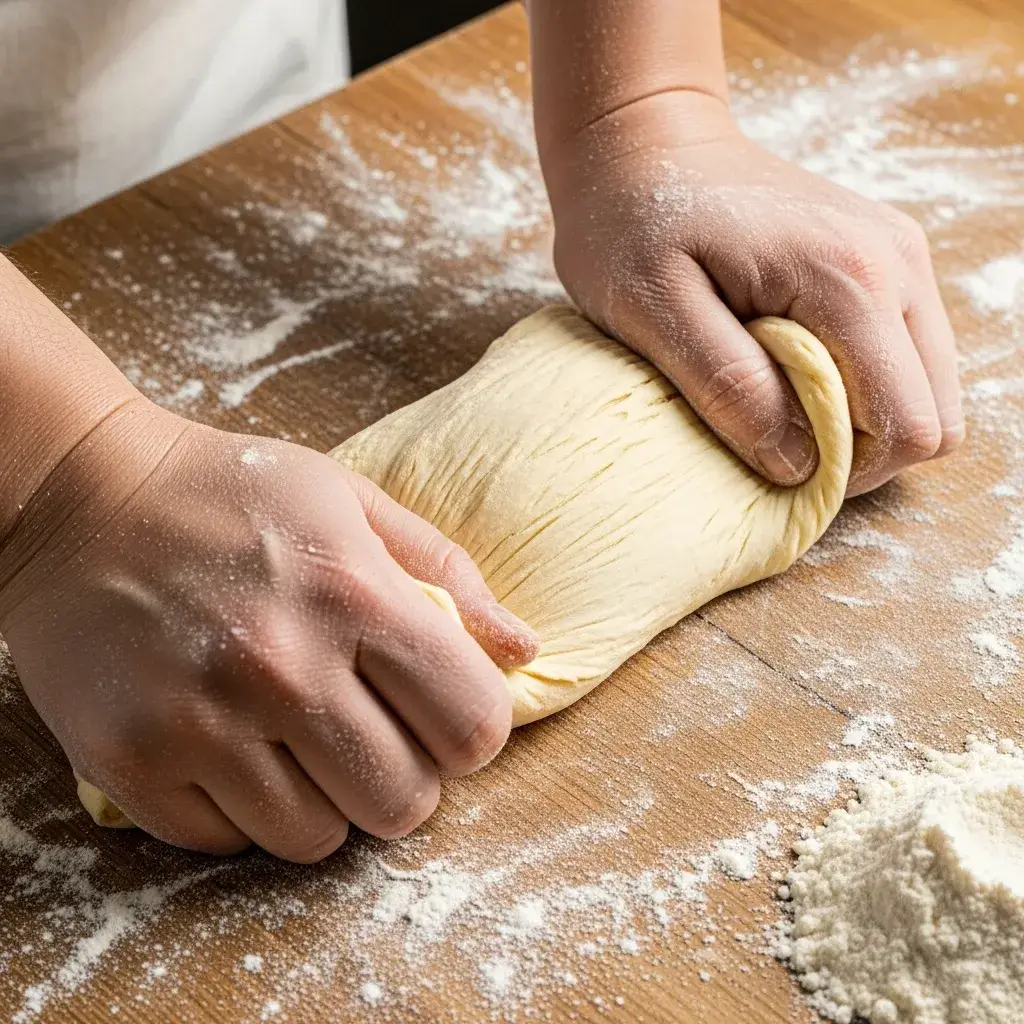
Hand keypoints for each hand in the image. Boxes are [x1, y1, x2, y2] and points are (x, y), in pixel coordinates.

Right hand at [0, 400, 536, 861]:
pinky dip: (244, 809)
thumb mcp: (352, 501)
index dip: (472, 730)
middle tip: (372, 734)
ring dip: (326, 801)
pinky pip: (229, 843)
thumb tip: (524, 651)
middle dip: (406, 777)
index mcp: (354, 593)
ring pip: (319, 839)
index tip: (443, 715)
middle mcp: (282, 666)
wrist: (81, 496)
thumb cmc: (233, 494)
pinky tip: (232, 747)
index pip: (473, 724)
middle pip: (404, 803)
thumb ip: (448, 574)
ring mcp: (201, 722)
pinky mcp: (132, 763)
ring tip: (299, 739)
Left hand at [541, 92, 963, 494]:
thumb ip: (728, 385)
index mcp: (851, 277)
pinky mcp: (884, 259)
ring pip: (926, 389)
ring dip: (861, 419)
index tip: (775, 463)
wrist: (644, 142)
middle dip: (862, 453)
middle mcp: (897, 264)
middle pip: (935, 415)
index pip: (907, 424)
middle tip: (776, 438)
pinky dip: (858, 384)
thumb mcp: (653, 310)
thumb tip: (797, 462)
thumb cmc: (631, 223)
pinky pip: (901, 355)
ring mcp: (899, 257)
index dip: (847, 471)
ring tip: (779, 400)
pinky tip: (792, 367)